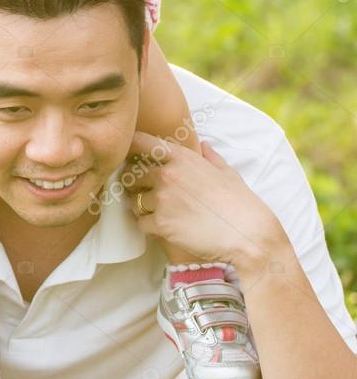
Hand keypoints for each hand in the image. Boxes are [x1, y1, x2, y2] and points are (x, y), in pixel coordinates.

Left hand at [125, 131, 286, 274]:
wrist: (250, 236)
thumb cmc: (242, 204)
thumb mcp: (228, 174)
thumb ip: (211, 157)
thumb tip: (204, 145)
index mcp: (181, 157)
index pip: (140, 142)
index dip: (129, 148)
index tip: (127, 156)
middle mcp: (166, 174)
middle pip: (131, 175)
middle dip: (136, 185)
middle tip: (146, 194)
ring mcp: (162, 199)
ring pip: (134, 201)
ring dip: (142, 208)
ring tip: (159, 214)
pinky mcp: (161, 223)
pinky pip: (141, 223)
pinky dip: (148, 227)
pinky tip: (163, 230)